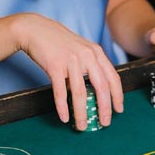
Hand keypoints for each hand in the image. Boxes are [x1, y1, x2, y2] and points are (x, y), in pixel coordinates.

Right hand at [14, 13, 122, 130]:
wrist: (35, 29)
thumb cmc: (59, 43)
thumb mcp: (82, 49)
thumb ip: (92, 65)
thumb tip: (100, 90)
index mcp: (96, 52)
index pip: (113, 77)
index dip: (117, 96)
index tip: (119, 109)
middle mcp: (87, 55)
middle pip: (101, 87)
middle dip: (104, 108)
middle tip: (105, 122)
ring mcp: (71, 60)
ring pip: (80, 92)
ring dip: (82, 113)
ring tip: (82, 126)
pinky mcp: (54, 65)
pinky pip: (60, 91)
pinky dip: (62, 106)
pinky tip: (64, 117)